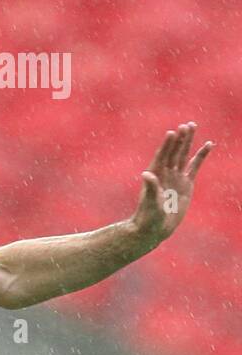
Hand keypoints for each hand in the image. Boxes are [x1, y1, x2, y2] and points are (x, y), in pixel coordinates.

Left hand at [129, 122, 213, 246]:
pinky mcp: (186, 184)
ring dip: (188, 141)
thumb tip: (146, 174)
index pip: (162, 156)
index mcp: (155, 175)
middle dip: (180, 139)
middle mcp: (166, 173)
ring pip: (184, 155)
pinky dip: (201, 155)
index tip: (172, 133)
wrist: (155, 229)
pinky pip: (195, 166)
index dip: (167, 145)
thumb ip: (151, 188)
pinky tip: (208, 144)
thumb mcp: (150, 202)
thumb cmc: (148, 217)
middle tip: (186, 125)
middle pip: (174, 152)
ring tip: (192, 126)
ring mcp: (177, 177)